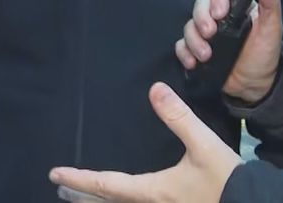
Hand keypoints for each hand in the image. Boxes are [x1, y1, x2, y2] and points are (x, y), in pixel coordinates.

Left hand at [49, 83, 241, 202]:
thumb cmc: (227, 181)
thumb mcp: (204, 145)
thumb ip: (179, 117)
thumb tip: (155, 90)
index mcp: (153, 192)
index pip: (105, 185)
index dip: (78, 179)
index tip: (55, 174)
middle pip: (109, 202)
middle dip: (84, 195)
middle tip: (61, 187)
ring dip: (102, 200)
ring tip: (84, 193)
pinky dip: (123, 202)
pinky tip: (127, 197)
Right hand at [176, 0, 281, 103]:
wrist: (255, 85)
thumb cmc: (265, 54)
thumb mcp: (272, 27)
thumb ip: (270, 3)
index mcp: (236, 7)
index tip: (220, 13)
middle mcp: (218, 18)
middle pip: (200, 6)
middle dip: (201, 19)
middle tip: (210, 33)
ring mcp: (205, 34)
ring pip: (189, 26)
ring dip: (194, 40)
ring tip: (206, 55)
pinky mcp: (196, 50)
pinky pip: (181, 46)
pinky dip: (184, 52)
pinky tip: (194, 62)